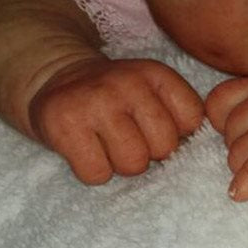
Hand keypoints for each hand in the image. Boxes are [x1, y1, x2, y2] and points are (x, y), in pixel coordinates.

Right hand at [28, 56, 203, 183]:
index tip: (155, 127)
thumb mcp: (151, 88)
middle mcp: (128, 83)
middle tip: (127, 138)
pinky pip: (97, 174)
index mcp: (156, 73)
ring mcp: (95, 102)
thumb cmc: (113, 95)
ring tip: (107, 144)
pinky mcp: (65, 126)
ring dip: (120, 164)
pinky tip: (87, 150)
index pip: (192, 121)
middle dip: (148, 152)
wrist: (56, 77)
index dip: (176, 133)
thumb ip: (177, 112)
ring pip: (132, 164)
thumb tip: (190, 150)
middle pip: (164, 147)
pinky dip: (93, 171)